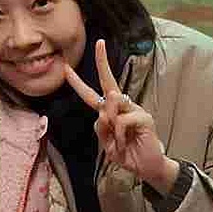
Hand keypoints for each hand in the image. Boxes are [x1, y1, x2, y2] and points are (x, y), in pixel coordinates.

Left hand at [65, 39, 178, 192]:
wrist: (147, 168)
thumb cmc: (127, 153)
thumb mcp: (107, 144)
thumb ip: (101, 129)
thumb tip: (104, 111)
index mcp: (110, 111)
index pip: (91, 95)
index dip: (77, 83)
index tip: (65, 69)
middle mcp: (122, 106)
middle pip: (109, 82)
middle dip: (102, 62)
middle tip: (99, 43)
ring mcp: (134, 109)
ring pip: (112, 103)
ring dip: (110, 127)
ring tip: (119, 142)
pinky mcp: (144, 117)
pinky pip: (122, 120)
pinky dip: (119, 134)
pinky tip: (125, 143)